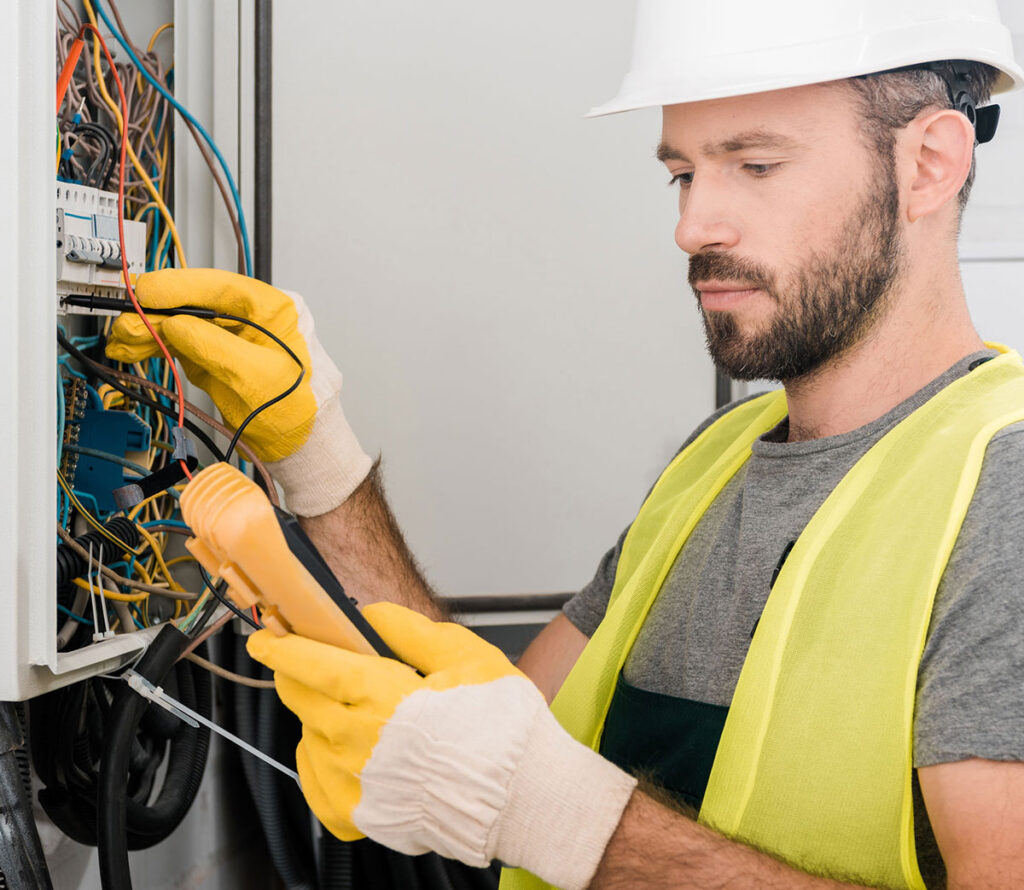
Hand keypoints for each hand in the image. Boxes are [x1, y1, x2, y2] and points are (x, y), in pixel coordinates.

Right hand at [105, 268, 371, 515]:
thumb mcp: (257, 378)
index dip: (178, 287)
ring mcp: (234, 336)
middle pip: (196, 304)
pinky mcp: (219, 356)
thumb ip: (215, 347)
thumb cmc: (299, 412)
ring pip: (184, 323)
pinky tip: (137, 347)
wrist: (302, 447)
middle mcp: (254, 316)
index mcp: (275, 309)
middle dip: (157, 314)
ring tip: (123, 341)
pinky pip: (184, 343)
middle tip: (125, 325)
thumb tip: (176, 325)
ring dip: (150, 330)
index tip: (145, 292)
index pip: (220, 286)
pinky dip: (158, 345)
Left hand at [247, 603, 636, 889]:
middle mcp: (362, 743)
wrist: (527, 797)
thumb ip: (411, 631)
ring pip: (312, 741)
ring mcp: (361, 786)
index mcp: (384, 698)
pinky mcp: (367, 819)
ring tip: (342, 706)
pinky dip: (318, 766)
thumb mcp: (466, 656)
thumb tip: (373, 613)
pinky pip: (320, 791)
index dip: (286, 649)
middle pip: (306, 700)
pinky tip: (336, 752)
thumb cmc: (504, 728)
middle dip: (297, 677)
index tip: (266, 639)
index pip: (317, 666)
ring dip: (316, 717)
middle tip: (302, 664)